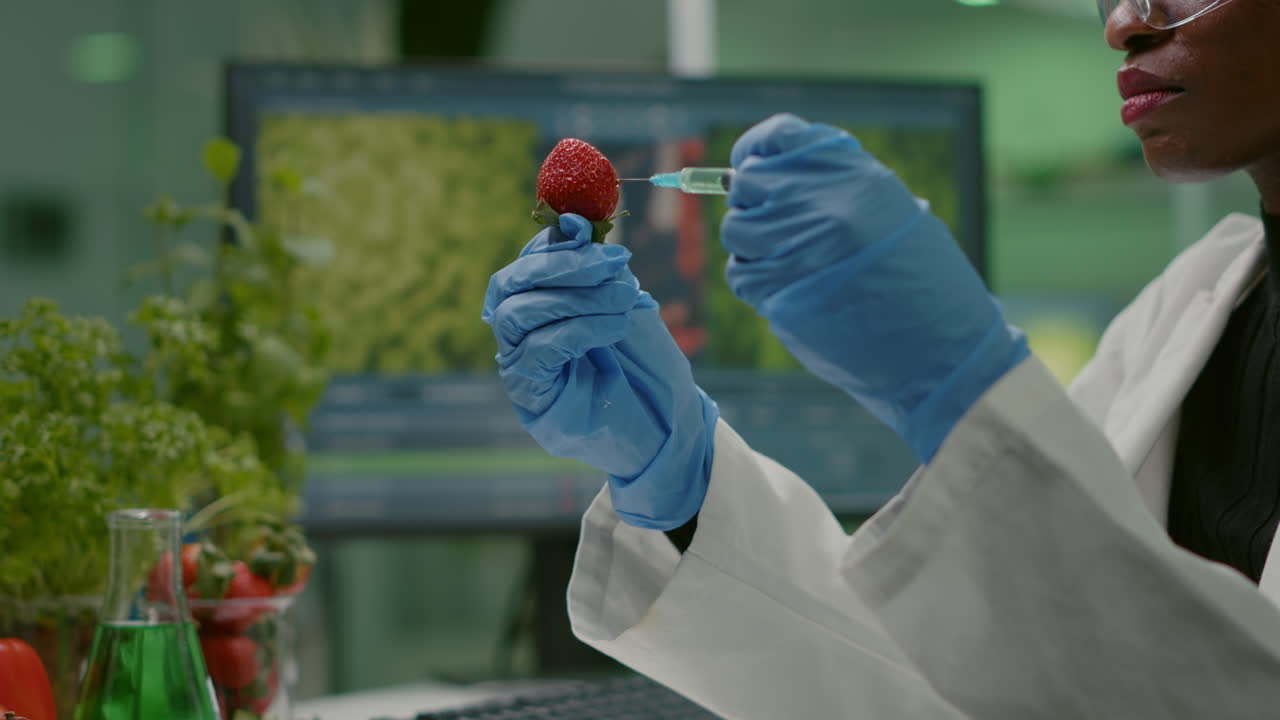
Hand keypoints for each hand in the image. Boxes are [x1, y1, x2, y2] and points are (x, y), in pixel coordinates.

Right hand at [482, 214, 717, 529]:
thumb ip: (599, 267)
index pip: (527, 262)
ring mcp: (519, 364)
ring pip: (519, 314)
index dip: (552, 242)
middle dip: (564, 265)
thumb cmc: (646, 364)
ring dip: (576, 297)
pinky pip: (536, 351)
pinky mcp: (530, 394)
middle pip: (511, 284)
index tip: (590, 230)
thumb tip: (574, 223)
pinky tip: (613, 328)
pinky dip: (577, 329)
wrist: (668, 425)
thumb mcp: (625, 302)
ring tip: (624, 299)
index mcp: (541, 304)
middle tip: (614, 262)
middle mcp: (521, 333)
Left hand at [721, 114, 1027, 461]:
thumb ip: (837, 188)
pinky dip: (756, 282)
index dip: (755, 151)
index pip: (778, 137)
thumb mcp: (894, 211)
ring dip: (753, 247)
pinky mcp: (780, 290)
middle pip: (748, 183)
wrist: (941, 349)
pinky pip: (742, 274)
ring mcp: (796, 244)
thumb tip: (775, 177)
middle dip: (753, 204)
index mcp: (853, 174)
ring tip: (792, 265)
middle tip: (777, 228)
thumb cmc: (925, 284)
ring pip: (737, 230)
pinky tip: (790, 291)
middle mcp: (820, 201)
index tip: (748, 163)